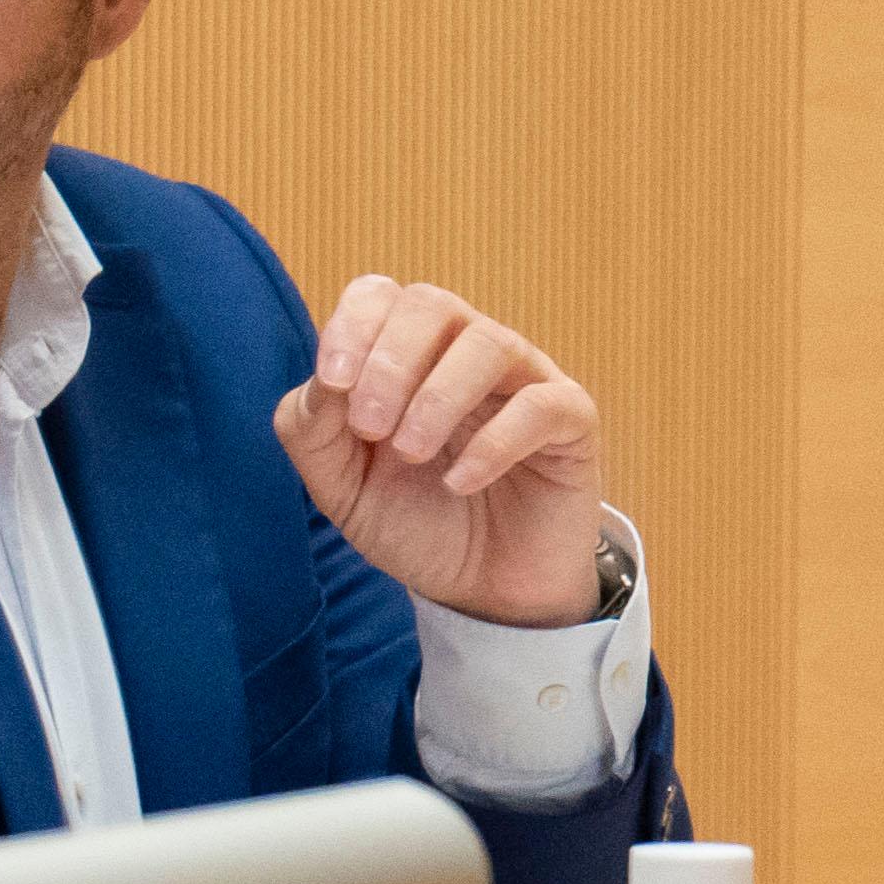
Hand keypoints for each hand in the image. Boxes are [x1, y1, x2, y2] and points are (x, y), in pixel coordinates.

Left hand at [275, 275, 609, 628]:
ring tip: (411, 454)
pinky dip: (493, 441)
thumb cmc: (412, 521)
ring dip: (437, 397)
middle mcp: (465, 354)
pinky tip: (460, 481)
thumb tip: (320, 383)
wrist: (480, 588)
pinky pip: (543, 404)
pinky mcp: (571, 423)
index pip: (380, 295)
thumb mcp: (340, 485)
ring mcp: (523, 381)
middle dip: (390, 362)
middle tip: (369, 428)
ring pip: (489, 343)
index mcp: (406, 356)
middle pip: (431, 304)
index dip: (353, 325)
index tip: (333, 382)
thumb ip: (312, 431)